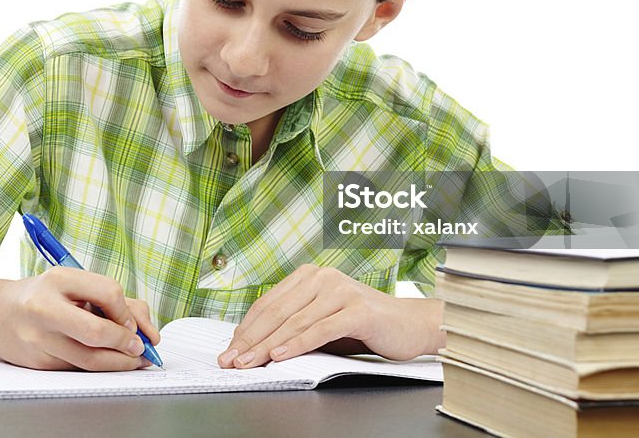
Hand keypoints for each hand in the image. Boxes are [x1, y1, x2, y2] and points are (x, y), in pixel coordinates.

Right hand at [0, 268, 159, 370]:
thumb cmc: (44, 296)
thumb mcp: (74, 285)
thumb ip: (113, 300)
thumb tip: (148, 331)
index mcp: (59, 280)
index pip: (108, 293)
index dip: (128, 312)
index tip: (134, 324)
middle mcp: (45, 308)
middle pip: (97, 333)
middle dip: (126, 344)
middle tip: (141, 349)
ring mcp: (39, 339)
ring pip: (90, 360)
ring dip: (120, 363)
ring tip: (134, 360)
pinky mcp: (38, 362)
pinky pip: (78, 369)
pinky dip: (100, 367)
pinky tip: (110, 362)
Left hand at [216, 265, 443, 368]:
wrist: (410, 325)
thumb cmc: (363, 326)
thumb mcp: (321, 322)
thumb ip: (294, 326)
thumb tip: (254, 346)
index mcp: (309, 275)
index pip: (268, 303)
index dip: (245, 329)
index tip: (229, 351)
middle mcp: (322, 277)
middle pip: (276, 312)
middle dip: (250, 340)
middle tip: (231, 361)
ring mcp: (340, 291)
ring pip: (294, 321)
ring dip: (267, 345)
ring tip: (248, 362)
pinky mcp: (357, 310)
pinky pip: (319, 329)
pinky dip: (296, 344)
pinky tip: (279, 355)